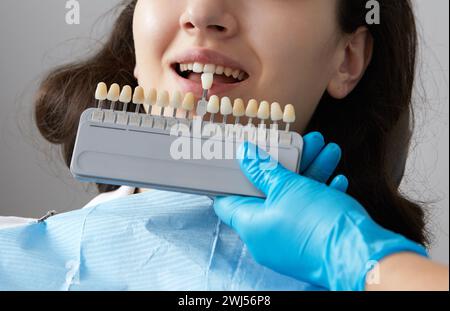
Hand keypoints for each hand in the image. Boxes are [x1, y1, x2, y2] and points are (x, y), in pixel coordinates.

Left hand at [213, 139, 426, 290]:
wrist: (362, 257)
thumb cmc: (319, 222)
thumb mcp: (287, 187)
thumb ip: (263, 170)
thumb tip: (245, 155)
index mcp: (251, 225)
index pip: (227, 200)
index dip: (231, 176)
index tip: (241, 157)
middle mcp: (266, 238)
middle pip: (267, 193)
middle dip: (285, 164)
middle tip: (300, 143)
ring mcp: (289, 242)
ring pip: (293, 200)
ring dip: (310, 173)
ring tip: (327, 149)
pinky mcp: (310, 243)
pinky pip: (309, 214)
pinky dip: (320, 194)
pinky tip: (337, 179)